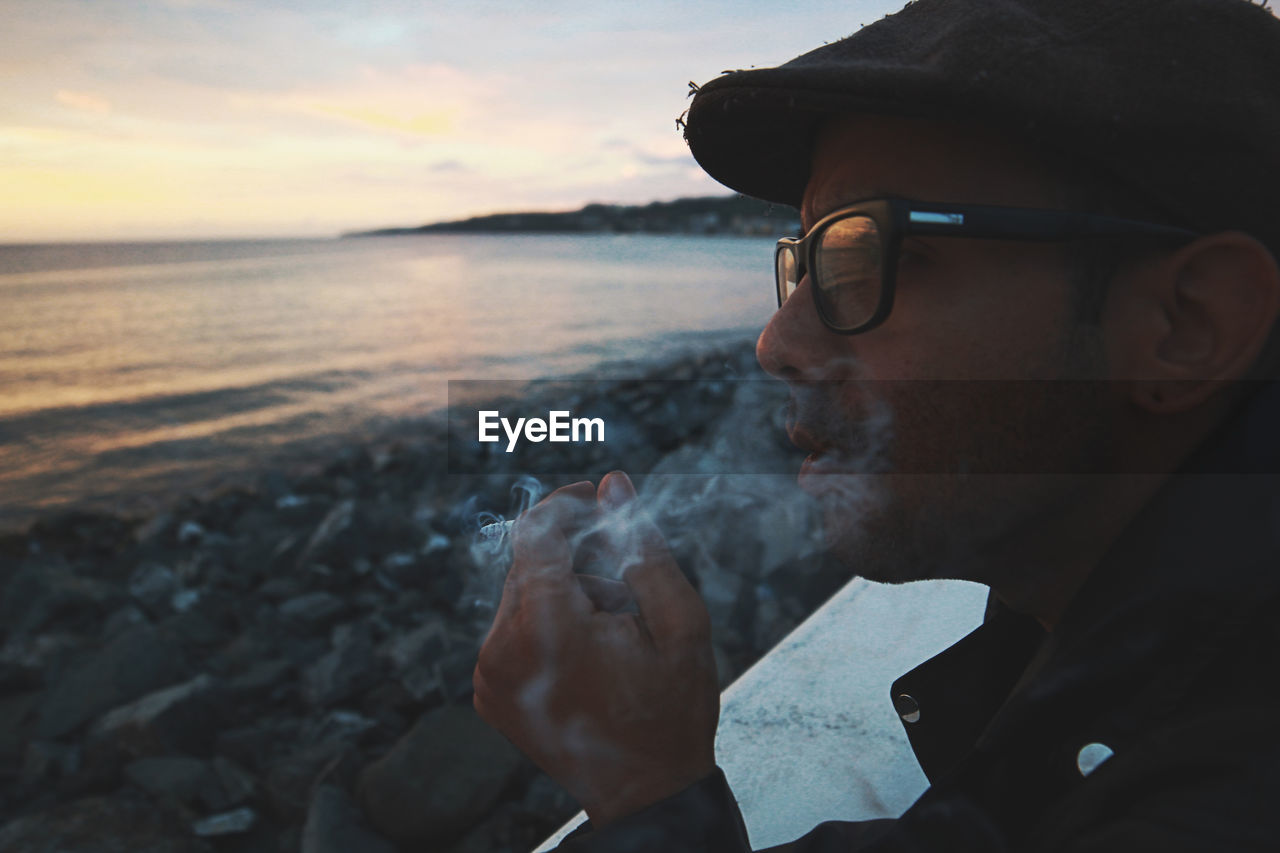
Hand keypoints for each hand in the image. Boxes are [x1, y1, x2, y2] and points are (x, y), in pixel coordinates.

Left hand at [473, 471, 718, 826]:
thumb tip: (614, 483)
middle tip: (625, 583)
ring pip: (520, 594)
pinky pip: (512, 629)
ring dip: (564, 592)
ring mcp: (489, 674)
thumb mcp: (679, 623)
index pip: (535, 532)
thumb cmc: (671, 710)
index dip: (566, 504)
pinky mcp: (488, 692)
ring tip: (613, 630)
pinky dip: (547, 623)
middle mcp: (502, 648)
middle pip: (528, 563)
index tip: (597, 499)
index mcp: (547, 628)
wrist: (645, 795)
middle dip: (576, 558)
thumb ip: (642, 547)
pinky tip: (588, 652)